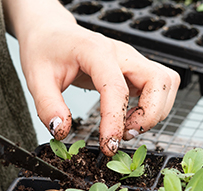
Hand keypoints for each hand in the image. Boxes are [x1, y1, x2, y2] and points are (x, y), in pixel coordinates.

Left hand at [3, 0, 179, 155]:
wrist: (51, 33)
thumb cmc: (44, 51)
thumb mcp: (36, 78)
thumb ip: (48, 106)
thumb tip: (62, 131)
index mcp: (95, 51)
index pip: (116, 88)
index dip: (115, 121)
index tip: (108, 145)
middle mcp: (121, 53)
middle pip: (160, 81)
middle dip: (149, 115)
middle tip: (125, 135)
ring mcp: (130, 60)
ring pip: (166, 83)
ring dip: (155, 112)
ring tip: (127, 128)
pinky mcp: (132, 69)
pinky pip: (158, 87)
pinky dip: (152, 107)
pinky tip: (129, 118)